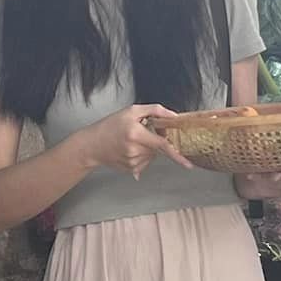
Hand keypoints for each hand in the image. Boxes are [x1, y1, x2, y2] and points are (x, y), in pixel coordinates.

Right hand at [77, 104, 194, 179]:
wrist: (92, 144)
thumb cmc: (110, 126)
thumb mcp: (131, 111)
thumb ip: (155, 111)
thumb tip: (174, 116)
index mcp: (136, 134)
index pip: (162, 146)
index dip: (177, 155)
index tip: (188, 163)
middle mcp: (134, 150)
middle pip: (158, 148)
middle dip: (155, 140)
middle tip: (141, 132)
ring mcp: (133, 162)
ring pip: (152, 156)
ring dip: (147, 148)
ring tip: (131, 142)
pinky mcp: (131, 169)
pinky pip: (145, 162)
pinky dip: (142, 155)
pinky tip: (129, 150)